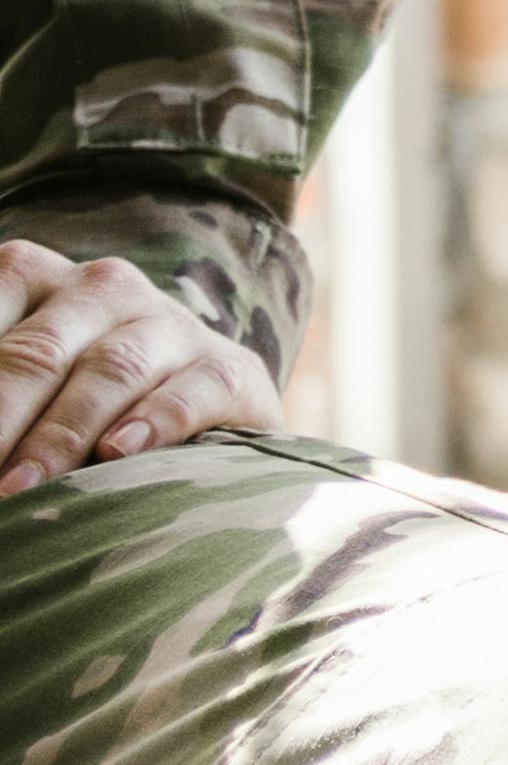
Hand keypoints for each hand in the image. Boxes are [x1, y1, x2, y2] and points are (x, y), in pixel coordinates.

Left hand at [0, 240, 274, 494]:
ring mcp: (169, 323)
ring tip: (16, 489)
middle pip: (37, 354)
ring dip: (57, 436)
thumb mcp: (11, 377)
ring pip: (109, 371)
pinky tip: (118, 454)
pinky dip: (153, 421)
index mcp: (28, 275)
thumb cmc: (61, 397)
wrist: (189, 395)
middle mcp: (101, 286)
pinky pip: (191, 390)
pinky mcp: (229, 368)